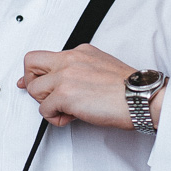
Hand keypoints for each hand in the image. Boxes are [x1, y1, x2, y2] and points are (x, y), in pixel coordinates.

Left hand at [20, 44, 158, 130]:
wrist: (140, 97)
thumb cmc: (128, 89)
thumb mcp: (102, 67)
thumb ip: (80, 70)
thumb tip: (64, 83)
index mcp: (80, 52)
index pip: (46, 56)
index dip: (36, 72)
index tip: (32, 81)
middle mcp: (70, 60)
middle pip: (30, 62)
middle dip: (31, 81)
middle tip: (44, 96)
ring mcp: (65, 76)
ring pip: (33, 89)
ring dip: (45, 103)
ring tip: (64, 109)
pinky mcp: (64, 94)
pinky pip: (44, 109)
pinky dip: (54, 118)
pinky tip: (70, 117)